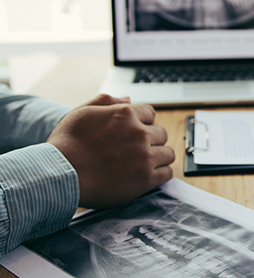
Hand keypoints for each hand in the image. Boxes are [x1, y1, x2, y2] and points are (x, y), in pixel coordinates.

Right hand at [47, 94, 174, 207]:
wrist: (61, 174)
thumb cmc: (67, 144)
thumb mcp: (82, 112)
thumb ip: (107, 101)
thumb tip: (129, 99)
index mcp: (125, 114)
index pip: (151, 114)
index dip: (144, 123)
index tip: (137, 132)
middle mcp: (138, 133)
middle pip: (161, 133)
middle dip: (152, 140)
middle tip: (138, 149)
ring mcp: (144, 156)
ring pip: (168, 153)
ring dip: (159, 157)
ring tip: (146, 163)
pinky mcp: (145, 179)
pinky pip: (167, 173)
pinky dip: (161, 174)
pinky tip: (150, 175)